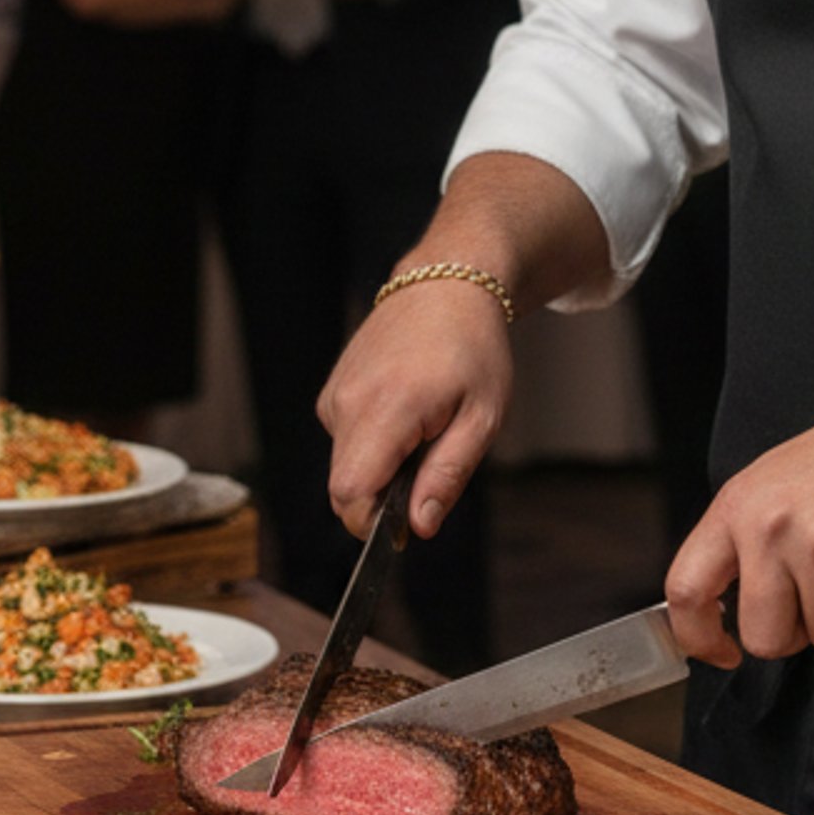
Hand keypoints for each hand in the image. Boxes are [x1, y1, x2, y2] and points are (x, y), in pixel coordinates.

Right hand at [319, 280, 513, 543]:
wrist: (446, 287)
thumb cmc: (473, 349)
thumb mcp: (481, 419)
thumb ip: (446, 476)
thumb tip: (418, 527)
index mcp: (388, 408)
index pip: (350, 492)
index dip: (372, 524)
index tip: (406, 527)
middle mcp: (349, 401)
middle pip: (343, 486)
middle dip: (381, 500)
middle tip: (429, 469)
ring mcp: (335, 395)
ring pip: (345, 466)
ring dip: (380, 470)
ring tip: (423, 432)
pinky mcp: (332, 393)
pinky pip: (345, 443)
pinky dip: (373, 446)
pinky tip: (405, 415)